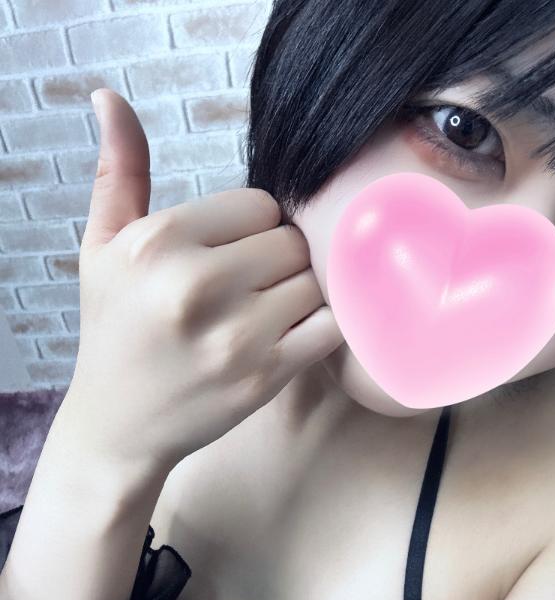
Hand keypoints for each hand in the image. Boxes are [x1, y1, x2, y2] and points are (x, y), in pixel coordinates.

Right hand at [62, 88, 344, 476]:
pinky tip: (288, 334)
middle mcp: (197, 285)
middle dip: (277, 262)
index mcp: (160, 242)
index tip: (230, 255)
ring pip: (314, 282)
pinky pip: (329, 327)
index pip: (262, 205)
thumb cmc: (113, 330)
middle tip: (249, 288)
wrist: (118, 424)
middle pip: (293, 242)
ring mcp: (236, 335)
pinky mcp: (265, 377)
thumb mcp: (102, 248)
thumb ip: (120, 172)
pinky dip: (319, 327)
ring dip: (297, 296)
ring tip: (263, 314)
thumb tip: (110, 97)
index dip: (252, 230)